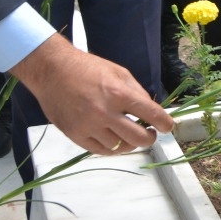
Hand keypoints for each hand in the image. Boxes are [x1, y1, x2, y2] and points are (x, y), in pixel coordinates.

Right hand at [9, 34, 173, 153]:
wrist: (52, 71)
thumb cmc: (88, 68)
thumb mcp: (119, 72)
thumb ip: (137, 92)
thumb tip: (151, 111)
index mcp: (119, 93)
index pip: (150, 114)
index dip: (164, 123)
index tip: (167, 127)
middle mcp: (104, 112)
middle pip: (137, 138)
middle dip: (149, 139)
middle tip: (149, 134)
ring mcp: (88, 126)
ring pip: (119, 147)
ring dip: (129, 144)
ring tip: (129, 135)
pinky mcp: (75, 135)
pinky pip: (100, 151)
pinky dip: (112, 149)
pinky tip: (115, 140)